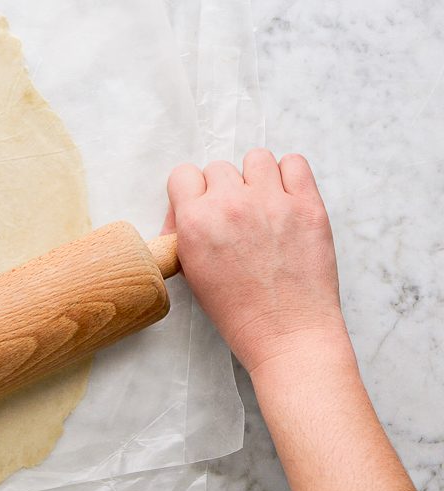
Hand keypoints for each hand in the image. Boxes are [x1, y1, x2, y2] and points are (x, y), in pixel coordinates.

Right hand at [164, 149, 347, 372]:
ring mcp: (272, 201)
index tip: (201, 209)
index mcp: (195, 221)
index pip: (183, 174)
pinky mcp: (308, 205)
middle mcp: (230, 204)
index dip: (191, 192)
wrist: (286, 333)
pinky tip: (286, 198)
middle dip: (223, 189)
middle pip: (219, 168)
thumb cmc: (237, 310)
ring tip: (262, 204)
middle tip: (234, 216)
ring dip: (255, 177)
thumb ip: (186, 232)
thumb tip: (191, 209)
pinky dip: (289, 175)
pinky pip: (295, 163)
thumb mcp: (191, 272)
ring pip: (256, 158)